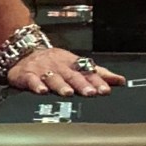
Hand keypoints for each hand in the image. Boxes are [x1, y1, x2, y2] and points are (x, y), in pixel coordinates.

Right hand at [8, 47, 126, 96]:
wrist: (25, 52)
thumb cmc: (54, 61)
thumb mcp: (76, 63)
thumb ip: (98, 73)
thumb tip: (120, 81)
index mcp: (72, 63)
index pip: (87, 71)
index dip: (97, 80)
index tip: (106, 89)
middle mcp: (59, 66)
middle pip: (72, 75)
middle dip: (81, 84)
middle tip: (90, 92)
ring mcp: (43, 70)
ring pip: (53, 77)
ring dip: (61, 85)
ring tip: (68, 93)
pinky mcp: (27, 75)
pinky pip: (32, 80)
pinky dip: (36, 85)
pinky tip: (42, 91)